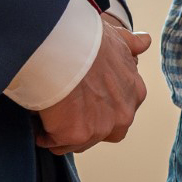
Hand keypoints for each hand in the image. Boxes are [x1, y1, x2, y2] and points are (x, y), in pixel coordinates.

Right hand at [35, 13, 152, 154]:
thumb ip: (132, 44)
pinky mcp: (77, 135)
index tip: (80, 94)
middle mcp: (124, 114)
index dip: (96, 106)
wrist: (64, 45)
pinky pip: (56, 144)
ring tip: (48, 106)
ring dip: (61, 130)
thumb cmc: (87, 38)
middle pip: (100, 132)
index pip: (118, 113)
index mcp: (135, 92)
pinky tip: (37, 114)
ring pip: (77, 141)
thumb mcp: (117, 37)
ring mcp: (102, 127)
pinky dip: (44, 133)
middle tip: (63, 104)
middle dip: (82, 124)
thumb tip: (145, 41)